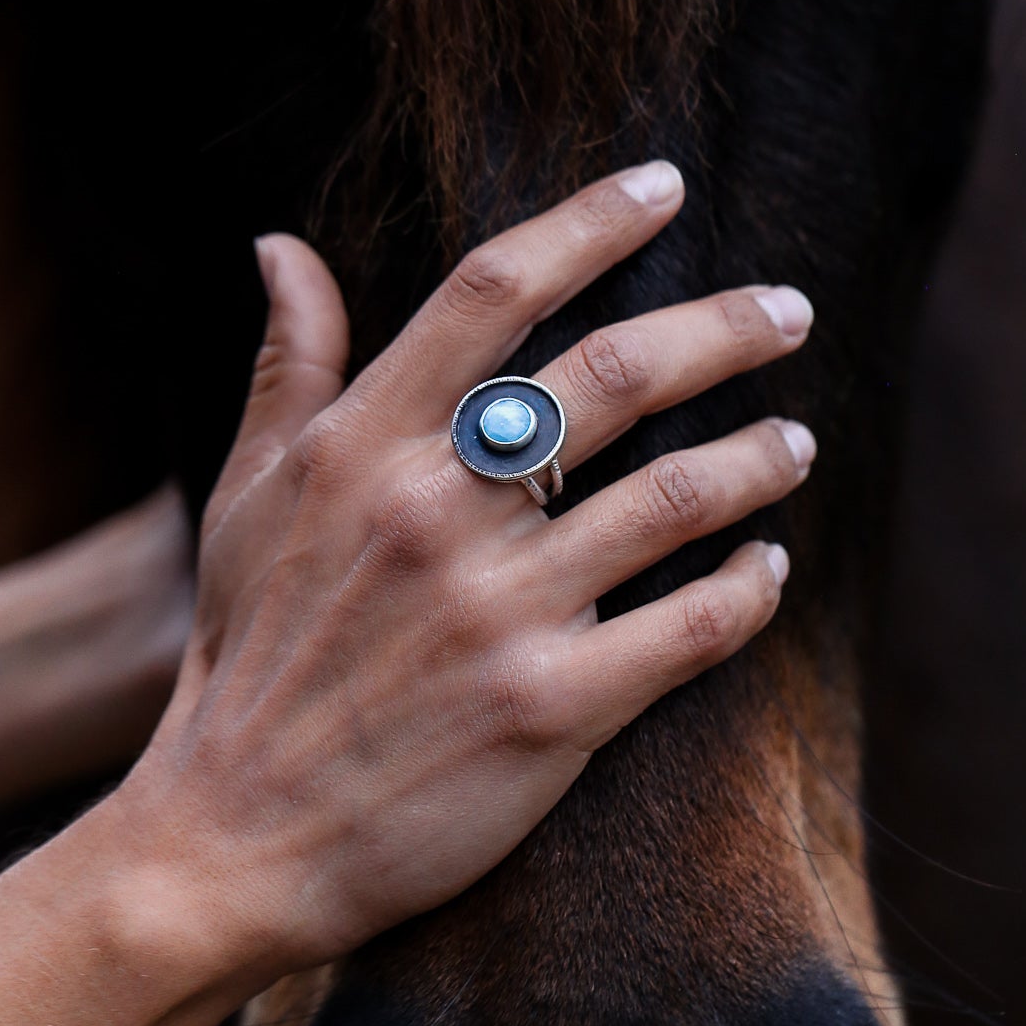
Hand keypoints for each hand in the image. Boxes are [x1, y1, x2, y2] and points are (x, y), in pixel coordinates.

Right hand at [124, 163, 814, 985]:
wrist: (230, 840)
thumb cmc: (245, 658)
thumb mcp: (244, 500)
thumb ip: (286, 367)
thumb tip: (282, 244)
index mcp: (363, 446)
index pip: (495, 291)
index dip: (591, 222)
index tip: (663, 185)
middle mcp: (436, 510)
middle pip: (614, 372)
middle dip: (724, 326)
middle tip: (789, 308)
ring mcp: (498, 611)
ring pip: (675, 496)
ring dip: (756, 456)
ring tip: (795, 440)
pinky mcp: (550, 709)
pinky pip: (691, 627)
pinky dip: (748, 587)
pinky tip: (768, 569)